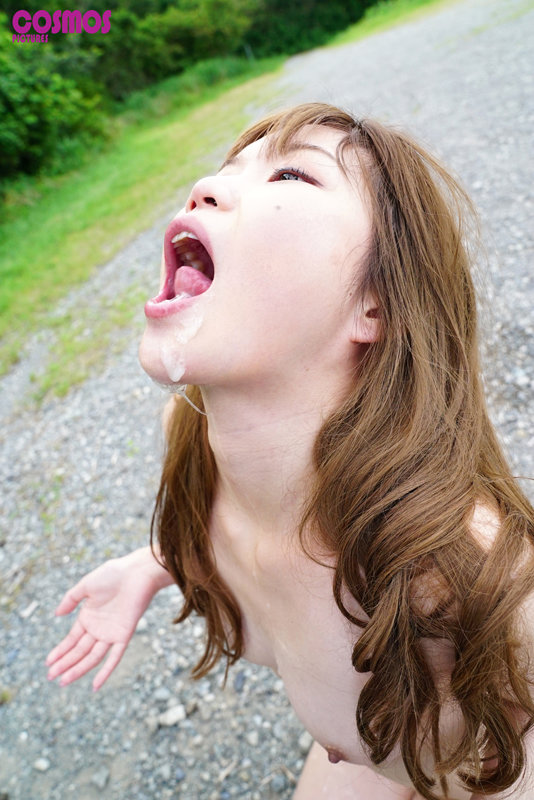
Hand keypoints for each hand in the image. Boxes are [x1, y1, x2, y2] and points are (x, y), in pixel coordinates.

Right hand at [46, 548, 171, 690]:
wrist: (136, 572)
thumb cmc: (113, 574)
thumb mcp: (86, 585)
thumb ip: (70, 599)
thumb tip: (56, 614)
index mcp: (88, 617)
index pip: (72, 640)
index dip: (60, 651)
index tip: (48, 663)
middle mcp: (99, 628)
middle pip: (79, 651)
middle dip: (65, 664)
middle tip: (50, 677)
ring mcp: (111, 633)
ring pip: (92, 657)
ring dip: (78, 669)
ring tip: (63, 681)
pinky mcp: (124, 635)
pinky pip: (114, 657)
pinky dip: (105, 672)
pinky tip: (95, 686)